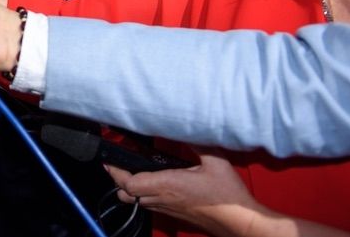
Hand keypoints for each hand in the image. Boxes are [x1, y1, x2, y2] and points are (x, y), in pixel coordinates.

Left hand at [106, 153, 276, 236]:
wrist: (239, 221)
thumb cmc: (228, 195)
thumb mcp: (215, 161)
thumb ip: (197, 143)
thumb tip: (187, 128)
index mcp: (168, 185)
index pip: (129, 183)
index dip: (116, 172)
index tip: (109, 160)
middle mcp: (163, 199)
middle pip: (126, 194)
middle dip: (117, 179)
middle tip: (116, 164)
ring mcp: (168, 209)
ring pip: (137, 202)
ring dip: (130, 188)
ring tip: (131, 171)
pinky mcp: (175, 215)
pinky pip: (150, 205)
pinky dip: (144, 195)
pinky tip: (152, 183)